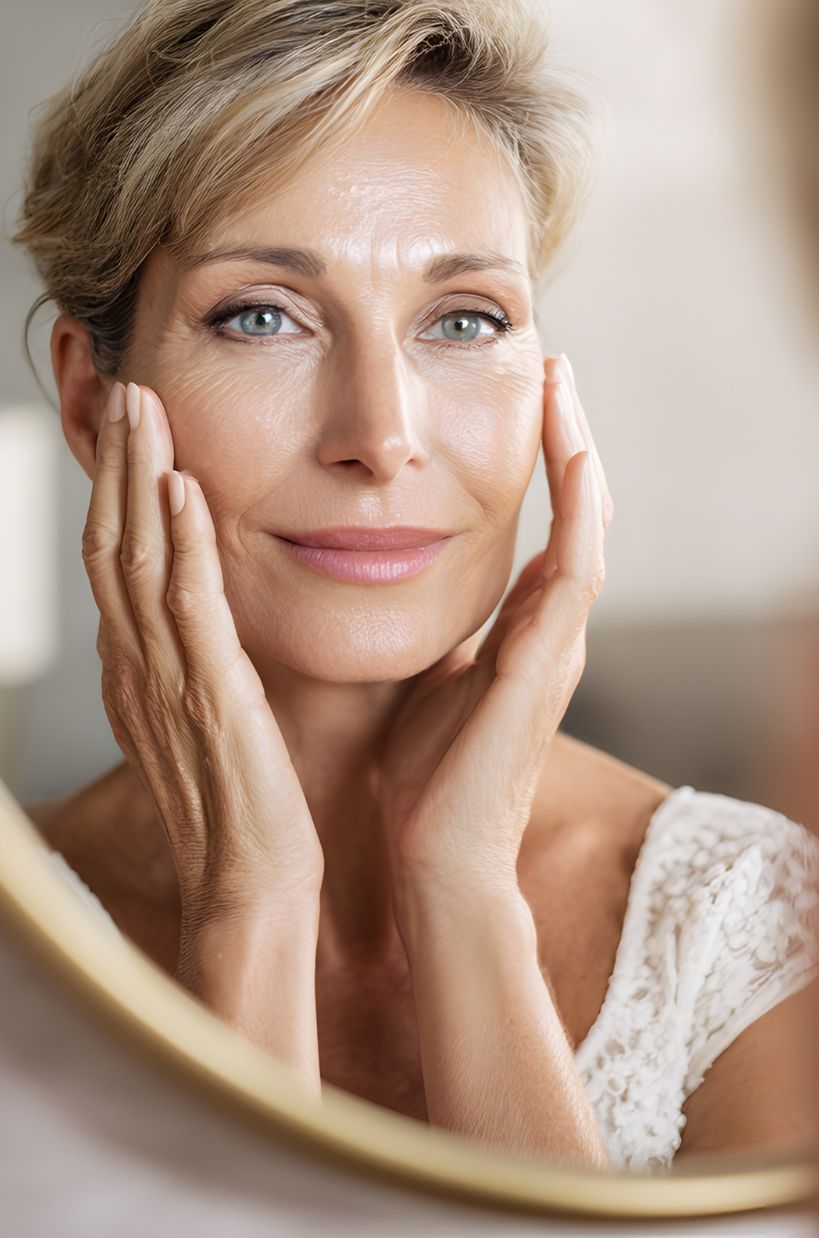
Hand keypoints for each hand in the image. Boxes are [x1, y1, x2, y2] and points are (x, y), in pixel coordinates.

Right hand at [84, 380, 323, 926]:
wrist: (252, 885)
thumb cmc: (244, 808)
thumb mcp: (210, 721)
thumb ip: (201, 663)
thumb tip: (208, 617)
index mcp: (139, 670)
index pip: (116, 561)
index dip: (113, 489)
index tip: (128, 424)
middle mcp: (137, 668)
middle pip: (110, 544)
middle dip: (112, 462)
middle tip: (121, 387)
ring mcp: (165, 682)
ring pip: (136, 560)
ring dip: (134, 477)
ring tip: (141, 406)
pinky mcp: (210, 699)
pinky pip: (188, 607)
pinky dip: (180, 543)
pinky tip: (180, 488)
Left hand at [370, 353, 613, 908]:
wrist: (438, 857)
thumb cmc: (429, 779)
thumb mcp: (433, 678)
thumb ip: (442, 629)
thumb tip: (411, 579)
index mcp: (526, 632)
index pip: (551, 526)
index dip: (548, 462)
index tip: (532, 400)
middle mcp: (554, 629)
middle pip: (582, 513)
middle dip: (571, 439)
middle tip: (557, 370)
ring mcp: (560, 644)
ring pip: (589, 528)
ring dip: (580, 454)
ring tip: (564, 388)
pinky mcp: (549, 662)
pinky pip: (577, 571)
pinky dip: (581, 512)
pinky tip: (577, 458)